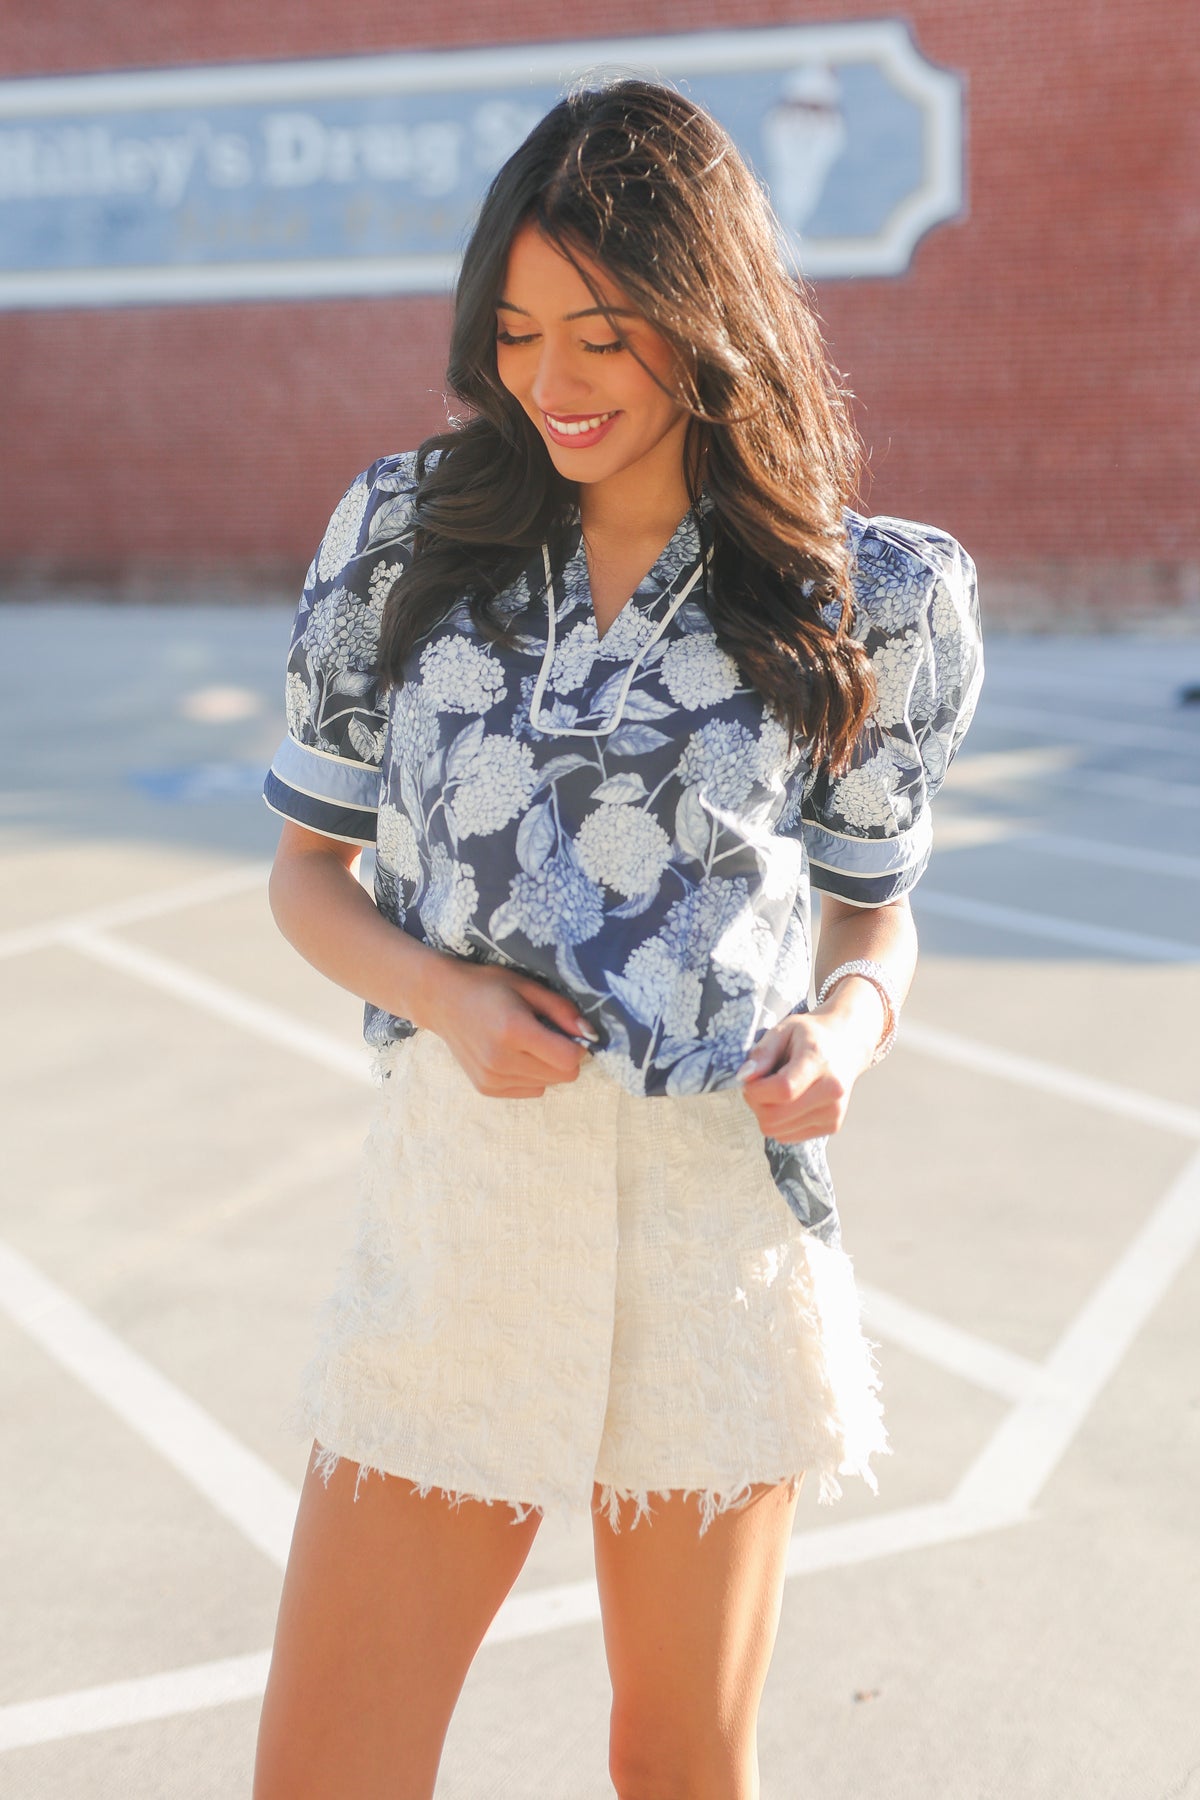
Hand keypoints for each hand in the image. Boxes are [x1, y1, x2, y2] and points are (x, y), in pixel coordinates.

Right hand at [422, 958, 596, 1097]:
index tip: (566, 1031)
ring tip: (525, 1042)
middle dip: (563, 1056)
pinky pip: (530, 1090)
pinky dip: (531, 1075)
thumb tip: (590, 1035)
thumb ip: (562, 1010)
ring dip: (546, 1066)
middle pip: (562, 1076)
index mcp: (513, 1030)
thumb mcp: (528, 987)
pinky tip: (513, 1054)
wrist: (442, 1001)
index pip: (568, 1059)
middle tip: (545, 1033)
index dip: (576, 1046)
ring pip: (547, 1085)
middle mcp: (500, 1059)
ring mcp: (491, 1078)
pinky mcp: (486, 1088)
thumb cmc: (488, 987)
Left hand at [736, 1009, 871, 1143]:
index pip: (782, 1090)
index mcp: (819, 1062)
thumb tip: (744, 1077)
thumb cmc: (811, 1036)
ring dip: (766, 1113)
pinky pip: (787, 1136)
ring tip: (776, 1091)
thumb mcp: (784, 1030)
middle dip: (756, 1104)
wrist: (847, 1045)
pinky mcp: (831, 1126)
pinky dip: (779, 1122)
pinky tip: (789, 1102)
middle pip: (775, 1117)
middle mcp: (831, 1092)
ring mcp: (833, 1113)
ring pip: (777, 1131)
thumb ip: (763, 1053)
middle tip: (759, 1086)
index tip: (749, 1080)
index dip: (756, 1090)